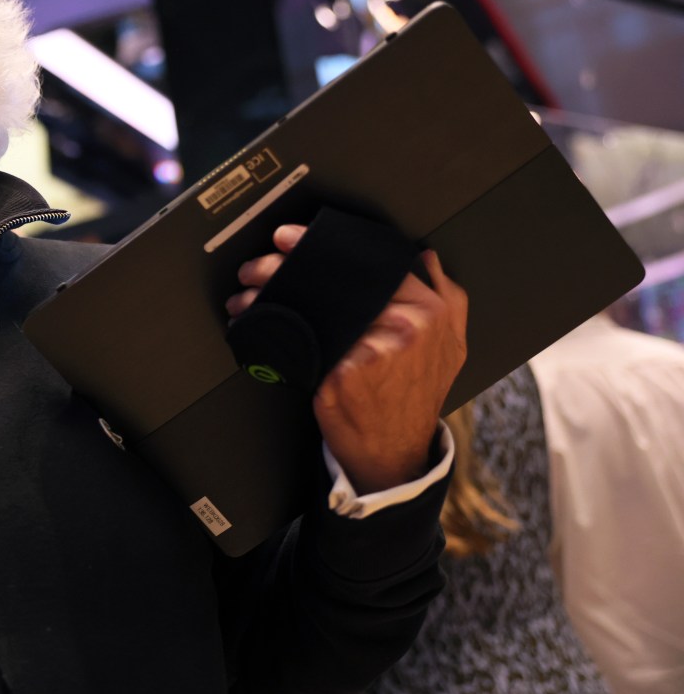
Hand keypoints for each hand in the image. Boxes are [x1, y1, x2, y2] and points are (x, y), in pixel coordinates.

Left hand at [226, 224, 467, 492]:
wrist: (395, 454)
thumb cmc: (414, 397)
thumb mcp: (448, 346)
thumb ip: (445, 296)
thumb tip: (426, 256)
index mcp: (432, 311)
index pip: (370, 262)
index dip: (321, 245)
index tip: (289, 239)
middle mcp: (407, 326)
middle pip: (333, 281)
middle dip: (284, 268)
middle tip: (256, 267)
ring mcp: (375, 350)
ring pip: (310, 308)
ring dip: (267, 298)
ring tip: (246, 295)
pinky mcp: (344, 374)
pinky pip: (301, 341)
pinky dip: (270, 331)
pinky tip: (252, 325)